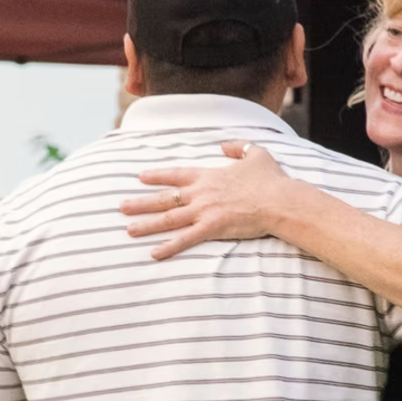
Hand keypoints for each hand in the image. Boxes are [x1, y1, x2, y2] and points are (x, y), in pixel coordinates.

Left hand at [119, 142, 292, 259]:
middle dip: (141, 203)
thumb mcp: (257, 153)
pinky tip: (153, 254)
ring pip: (169, 219)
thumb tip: (225, 146)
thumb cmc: (271, 179)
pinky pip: (185, 239)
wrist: (280, 200)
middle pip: (165, 198)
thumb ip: (238, 147)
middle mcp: (201, 193)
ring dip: (147, 225)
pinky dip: (169, 247)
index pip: (176, 174)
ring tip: (128, 230)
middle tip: (121, 207)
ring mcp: (205, 211)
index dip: (157, 176)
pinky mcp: (212, 228)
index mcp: (208, 175)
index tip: (140, 177)